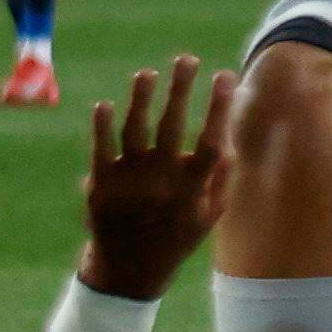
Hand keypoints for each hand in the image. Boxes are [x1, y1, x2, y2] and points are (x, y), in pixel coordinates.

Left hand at [75, 55, 227, 296]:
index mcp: (192, 190)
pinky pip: (101, 148)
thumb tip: (230, 131)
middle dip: (181, 88)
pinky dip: (102, 125)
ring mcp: (129, 182)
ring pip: (135, 129)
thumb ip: (222, 176)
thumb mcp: (209, 216)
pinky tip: (106, 104)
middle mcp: (161, 182)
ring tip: (147, 74)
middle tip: (186, 59)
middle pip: (172, 126)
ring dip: (141, 97)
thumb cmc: (175, 238)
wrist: (127, 272)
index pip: (212, 140)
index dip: (220, 107)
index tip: (224, 76)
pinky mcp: (101, 184)